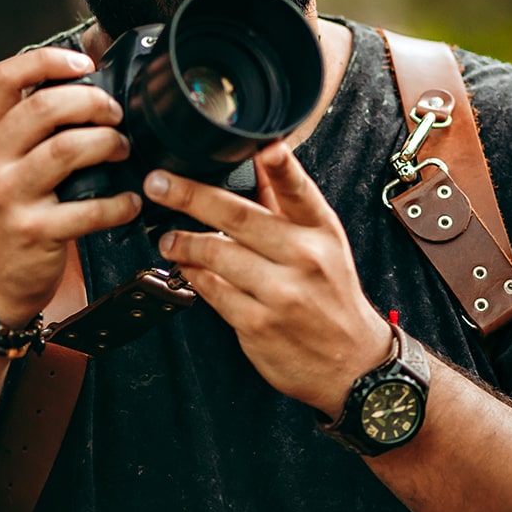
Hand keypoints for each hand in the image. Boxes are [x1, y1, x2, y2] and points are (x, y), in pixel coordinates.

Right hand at [0, 46, 140, 326]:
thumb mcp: (5, 159)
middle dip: (93, 102)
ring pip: (67, 149)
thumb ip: (36, 119)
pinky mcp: (35, 231)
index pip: (7, 77)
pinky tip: (129, 201)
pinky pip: (88, 209)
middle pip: (45, 107)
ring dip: (107, 143)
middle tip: (115, 114)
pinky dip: (118, 203)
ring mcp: (10, 196)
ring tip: (121, 149)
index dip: (48, 61)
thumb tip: (86, 63)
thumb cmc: (7, 211)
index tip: (84, 64)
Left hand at [147, 142, 391, 415]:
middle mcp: (305, 258)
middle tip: (159, 183)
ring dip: (183, 242)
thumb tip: (261, 158)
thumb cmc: (332, 296)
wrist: (352, 363)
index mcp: (321, 231)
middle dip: (191, 196)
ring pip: (217, 255)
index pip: (299, 191)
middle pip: (240, 218)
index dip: (282, 166)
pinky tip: (185, 267)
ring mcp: (281, 293)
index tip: (265, 148)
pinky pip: (212, 291)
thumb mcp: (323, 244)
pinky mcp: (258, 324)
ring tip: (168, 237)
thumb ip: (288, 204)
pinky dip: (192, 275)